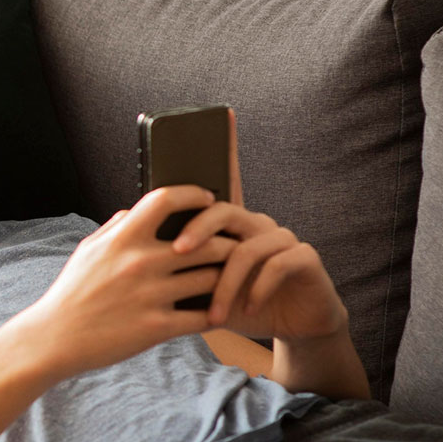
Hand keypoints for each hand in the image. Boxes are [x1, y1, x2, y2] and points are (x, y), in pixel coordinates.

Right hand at [25, 185, 236, 379]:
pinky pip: (202, 317)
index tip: (207, 198)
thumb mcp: (87, 251)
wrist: (55, 339)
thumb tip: (134, 210)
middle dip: (227, 243)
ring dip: (226, 279)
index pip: (165, 200)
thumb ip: (113, 227)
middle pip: (206, 242)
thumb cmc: (72, 293)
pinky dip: (214, 314)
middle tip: (236, 246)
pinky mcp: (156, 328)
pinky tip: (217, 313)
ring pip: (211, 278)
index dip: (193, 194)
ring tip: (232, 279)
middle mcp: (139, 263)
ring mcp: (150, 296)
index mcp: (122, 239)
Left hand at [172, 110, 347, 342]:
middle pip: (224, 210)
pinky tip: (246, 310)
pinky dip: (256, 290)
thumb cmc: (241, 305)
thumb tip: (136, 256)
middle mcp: (258, 223)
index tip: (221, 113)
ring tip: (213, 313)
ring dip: (225, 284)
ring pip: (247, 247)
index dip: (225, 148)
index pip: (225, 181)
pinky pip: (277, 265)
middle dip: (197, 231)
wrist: (292, 328)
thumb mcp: (205, 288)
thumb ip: (182, 270)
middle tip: (177, 254)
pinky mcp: (306, 258)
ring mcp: (284, 238)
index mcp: (233, 225)